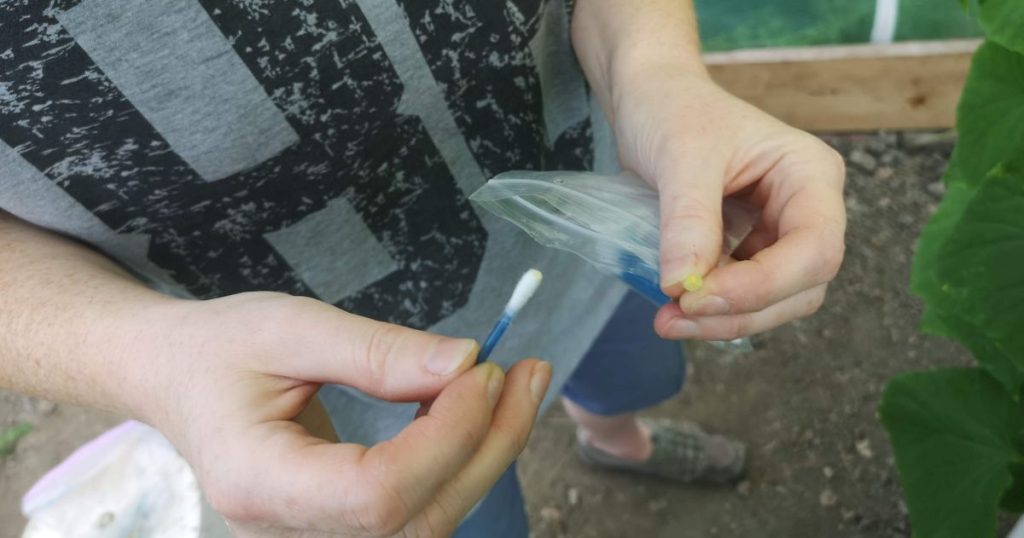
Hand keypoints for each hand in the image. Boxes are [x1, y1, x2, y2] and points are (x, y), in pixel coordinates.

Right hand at [128, 292, 550, 536]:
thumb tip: (465, 363)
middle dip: (487, 446)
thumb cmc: (218, 347)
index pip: (375, 493)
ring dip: (485, 454)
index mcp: (256, 482)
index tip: (482, 370)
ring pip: (427, 521)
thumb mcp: (288, 327)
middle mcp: (285, 530)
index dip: (445, 438)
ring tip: (516, 385)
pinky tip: (479, 411)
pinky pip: (417, 509)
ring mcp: (313, 537)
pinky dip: (459, 461)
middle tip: (526, 372)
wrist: (174, 377)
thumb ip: (376, 350)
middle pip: (416, 518)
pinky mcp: (338, 525)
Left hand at [611, 69, 845, 339]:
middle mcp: (807, 210)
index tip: (696, 295)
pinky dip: (713, 311)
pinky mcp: (748, 251)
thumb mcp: (681, 157)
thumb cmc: (674, 110)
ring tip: (667, 318)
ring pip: (775, 302)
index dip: (762, 285)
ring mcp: (779, 234)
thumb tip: (683, 287)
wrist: (652, 99)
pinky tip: (673, 307)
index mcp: (811, 176)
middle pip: (802, 287)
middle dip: (741, 312)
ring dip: (725, 320)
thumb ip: (688, 221)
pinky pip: (743, 296)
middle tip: (673, 317)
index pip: (815, 249)